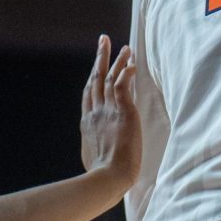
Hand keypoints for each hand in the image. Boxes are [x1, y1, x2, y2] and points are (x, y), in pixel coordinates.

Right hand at [80, 36, 141, 186]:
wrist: (107, 179)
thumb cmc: (102, 176)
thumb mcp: (93, 157)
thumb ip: (95, 147)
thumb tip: (97, 153)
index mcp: (87, 123)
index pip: (89, 93)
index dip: (93, 76)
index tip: (96, 65)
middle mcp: (95, 113)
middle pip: (96, 78)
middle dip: (100, 58)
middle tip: (104, 40)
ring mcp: (108, 111)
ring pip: (110, 78)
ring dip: (118, 61)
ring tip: (125, 47)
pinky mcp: (123, 113)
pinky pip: (122, 86)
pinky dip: (126, 73)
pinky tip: (132, 64)